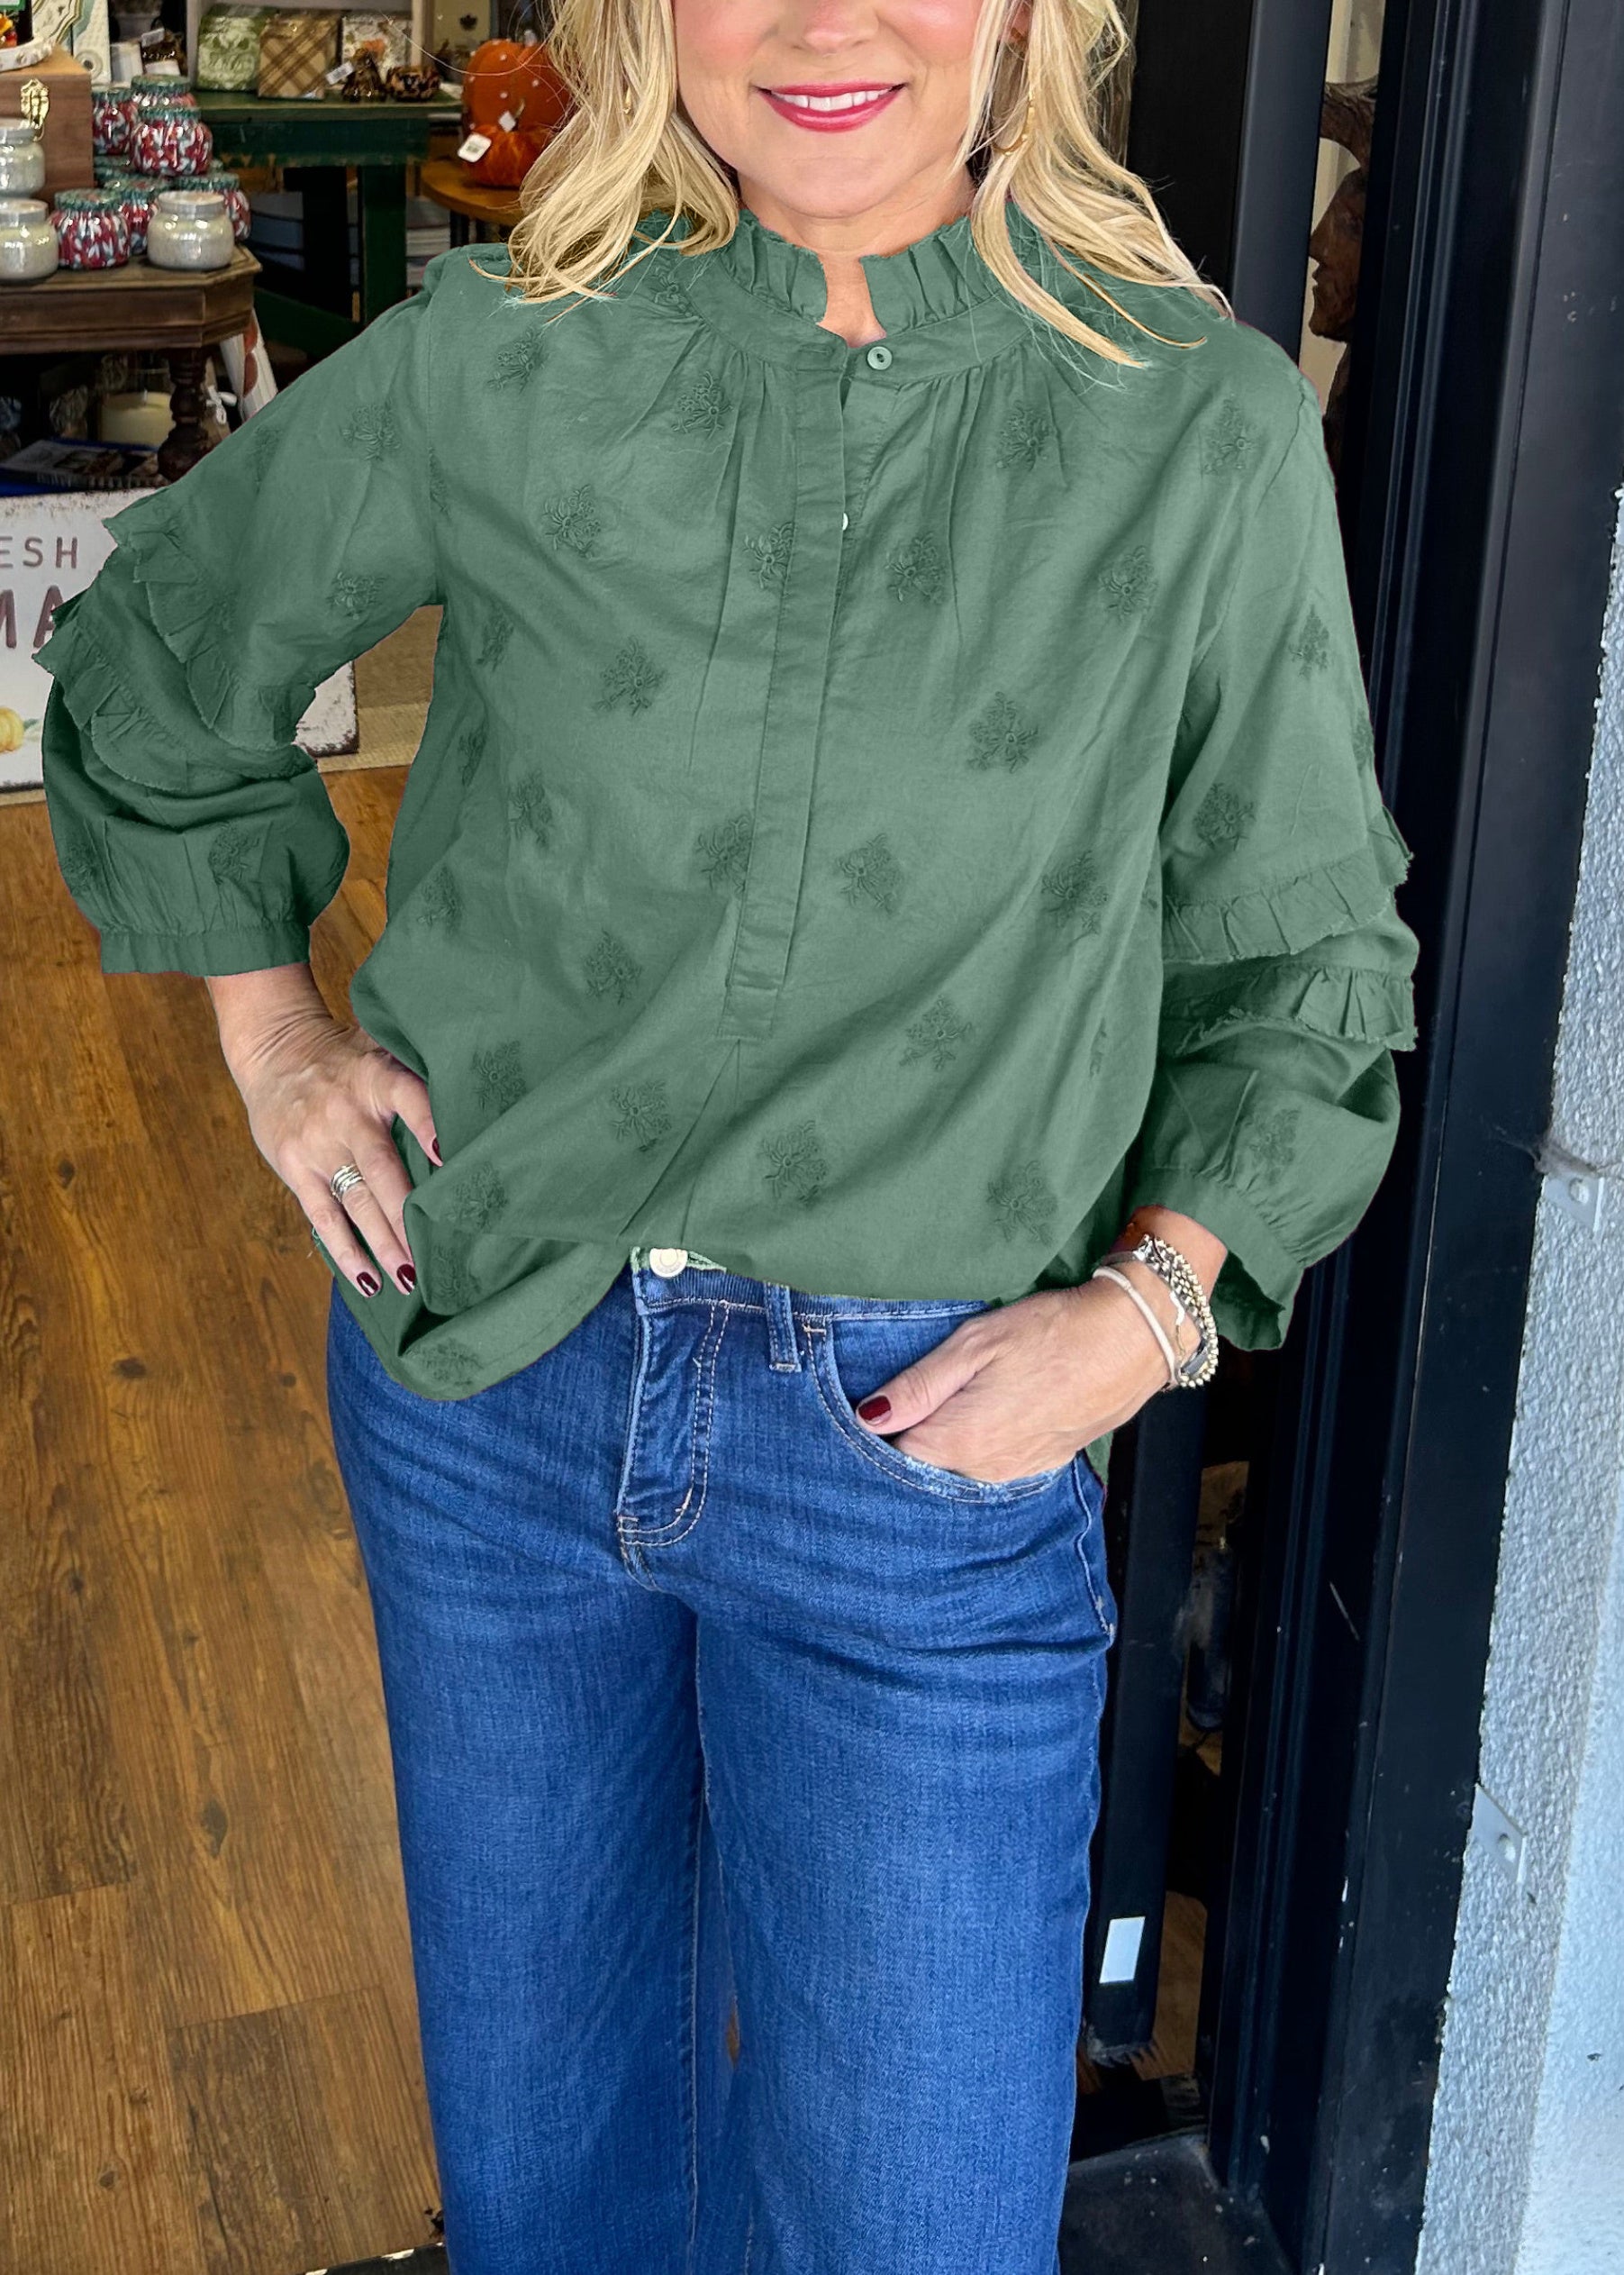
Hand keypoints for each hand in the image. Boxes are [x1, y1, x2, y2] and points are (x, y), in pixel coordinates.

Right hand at [206, 962, 440, 1299]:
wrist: (275, 1051)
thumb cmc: (347, 1058)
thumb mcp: (382, 1048)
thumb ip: (420, 1075)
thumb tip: (481, 1105)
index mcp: (377, 1078)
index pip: (409, 1098)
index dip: (428, 1125)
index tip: (449, 1155)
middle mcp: (348, 1114)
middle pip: (382, 1170)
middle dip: (408, 1217)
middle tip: (434, 1257)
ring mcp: (319, 1144)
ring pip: (355, 1201)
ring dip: (382, 1243)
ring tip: (408, 1278)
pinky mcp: (295, 1167)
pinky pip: (322, 1216)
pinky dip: (344, 1250)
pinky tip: (366, 1279)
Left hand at [851, 1277, 1177, 1484]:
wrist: (1131, 1341)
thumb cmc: (1051, 1332)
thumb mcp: (975, 1344)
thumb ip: (918, 1386)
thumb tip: (868, 1417)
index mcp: (958, 1439)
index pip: (892, 1451)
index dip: (880, 1425)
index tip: (876, 1399)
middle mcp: (983, 1469)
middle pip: (922, 1464)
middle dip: (909, 1435)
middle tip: (909, 1395)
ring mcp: (1014, 1472)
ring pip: (956, 1467)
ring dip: (944, 1441)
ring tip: (950, 1399)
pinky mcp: (1039, 1465)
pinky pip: (990, 1466)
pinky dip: (978, 1446)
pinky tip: (986, 1413)